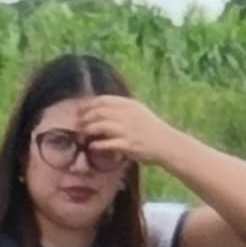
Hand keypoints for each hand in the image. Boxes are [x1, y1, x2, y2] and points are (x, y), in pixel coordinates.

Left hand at [66, 95, 183, 182]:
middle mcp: (128, 115)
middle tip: (78, 123)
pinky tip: (92, 146)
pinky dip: (97, 145)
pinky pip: (108, 143)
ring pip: (102, 126)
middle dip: (86, 117)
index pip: (104, 100)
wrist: (167, 144)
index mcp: (130, 105)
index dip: (89, 104)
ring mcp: (128, 130)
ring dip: (89, 129)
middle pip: (100, 112)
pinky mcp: (129, 145)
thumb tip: (102, 109)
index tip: (80, 110)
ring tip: (83, 134)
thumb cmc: (151, 129)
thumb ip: (122, 109)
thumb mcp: (139, 112)